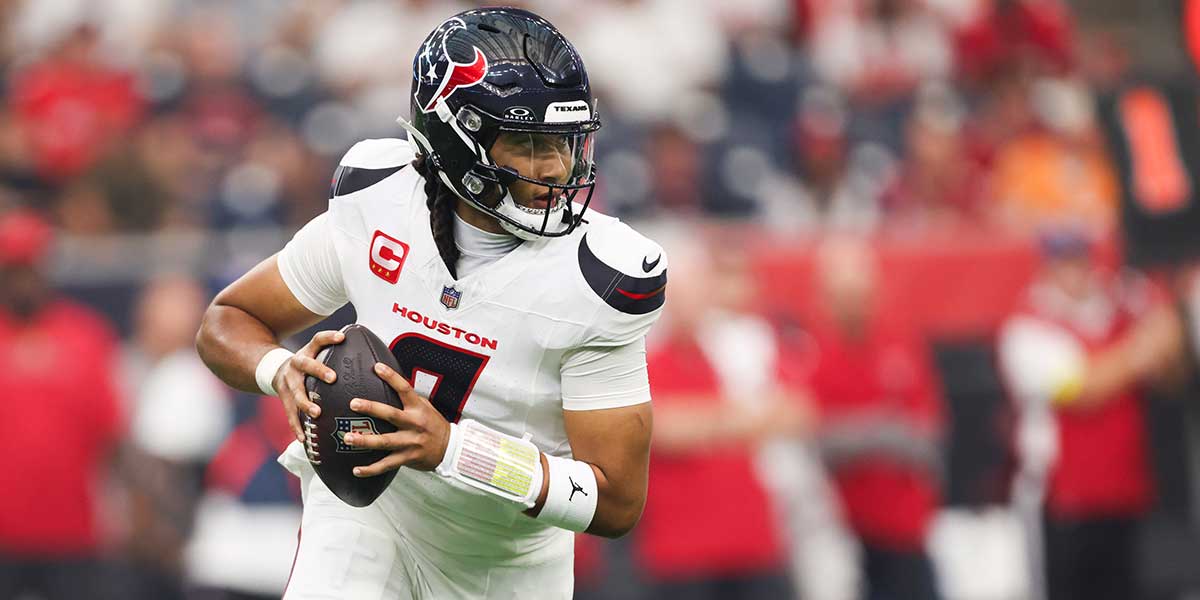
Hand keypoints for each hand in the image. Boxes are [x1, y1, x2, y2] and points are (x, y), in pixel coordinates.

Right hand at [273, 329, 344, 442]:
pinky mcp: (284, 399)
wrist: (275, 371)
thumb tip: (372, 356)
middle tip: (332, 378)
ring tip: (317, 412)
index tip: (342, 337)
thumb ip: (338, 355)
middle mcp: (296, 364)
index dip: (329, 337)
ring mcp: (288, 382)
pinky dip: (296, 427)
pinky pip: (290, 414)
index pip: (318, 340)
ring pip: (296, 392)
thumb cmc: (309, 364)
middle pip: (306, 364)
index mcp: (308, 351)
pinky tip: (303, 438)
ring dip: (306, 403)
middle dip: (318, 370)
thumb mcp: (317, 353)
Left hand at [344, 362, 451, 476]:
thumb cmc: (434, 425)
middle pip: (391, 415)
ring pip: (385, 442)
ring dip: (365, 440)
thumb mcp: (425, 407)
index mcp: (418, 408)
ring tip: (348, 438)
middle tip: (354, 403)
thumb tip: (391, 382)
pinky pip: (386, 465)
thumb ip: (409, 398)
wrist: (450, 449)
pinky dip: (371, 469)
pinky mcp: (407, 458)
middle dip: (371, 409)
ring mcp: (410, 442)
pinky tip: (356, 470)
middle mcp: (414, 424)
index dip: (392, 377)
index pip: (405, 389)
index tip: (377, 367)